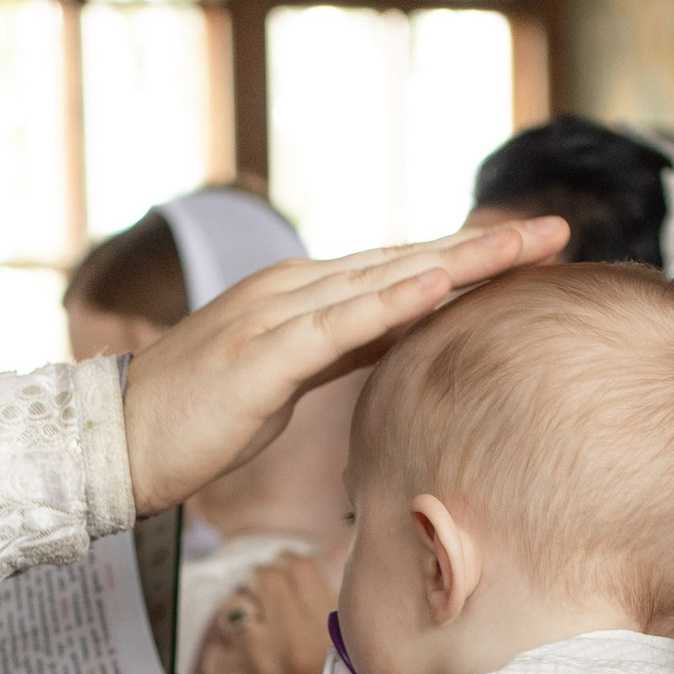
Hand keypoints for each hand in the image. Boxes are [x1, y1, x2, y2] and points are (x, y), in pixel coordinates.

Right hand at [119, 218, 566, 512]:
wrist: (116, 441)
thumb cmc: (196, 420)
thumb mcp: (287, 380)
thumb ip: (339, 350)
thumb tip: (397, 341)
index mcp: (302, 296)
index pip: (400, 268)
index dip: (469, 257)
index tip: (535, 250)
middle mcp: (294, 290)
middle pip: (406, 260)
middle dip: (484, 248)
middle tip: (558, 232)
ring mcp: (276, 316)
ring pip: (384, 280)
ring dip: (458, 262)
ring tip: (523, 248)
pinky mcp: (262, 356)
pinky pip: (339, 326)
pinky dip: (391, 303)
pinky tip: (439, 287)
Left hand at [191, 550, 338, 673]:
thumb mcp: (342, 662)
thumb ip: (321, 614)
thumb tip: (294, 567)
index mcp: (322, 637)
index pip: (294, 567)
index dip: (288, 566)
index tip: (286, 575)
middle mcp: (285, 646)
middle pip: (262, 577)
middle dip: (262, 584)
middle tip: (266, 600)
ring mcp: (250, 665)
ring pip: (235, 607)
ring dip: (244, 616)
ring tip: (257, 639)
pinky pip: (219, 645)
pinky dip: (229, 653)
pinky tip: (247, 673)